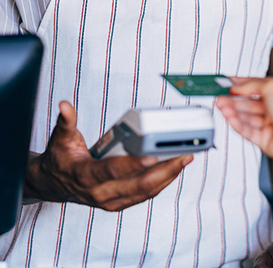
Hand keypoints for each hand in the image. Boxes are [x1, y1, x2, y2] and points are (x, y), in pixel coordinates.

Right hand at [25, 101, 191, 210]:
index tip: (152, 156)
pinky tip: (174, 168)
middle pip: (137, 185)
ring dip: (168, 175)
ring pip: (145, 192)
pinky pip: (144, 195)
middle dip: (164, 170)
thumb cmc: (60, 160)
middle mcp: (99, 192)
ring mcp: (110, 200)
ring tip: (185, 158)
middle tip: (183, 154)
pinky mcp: (118, 203)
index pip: (112, 171)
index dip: (133, 165)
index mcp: (85, 176)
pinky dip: (162, 182)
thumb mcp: (60, 139)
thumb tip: (65, 105)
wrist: (53, 184)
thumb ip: (66, 121)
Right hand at [216, 77, 272, 168]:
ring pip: (246, 116)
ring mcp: (270, 124)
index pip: (256, 84)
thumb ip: (251, 85)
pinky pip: (246, 130)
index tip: (224, 82)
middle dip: (233, 98)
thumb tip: (237, 86)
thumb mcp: (272, 86)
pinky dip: (236, 123)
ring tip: (219, 105)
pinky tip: (228, 116)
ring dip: (232, 110)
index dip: (239, 83)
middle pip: (249, 101)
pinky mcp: (265, 139)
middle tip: (218, 95)